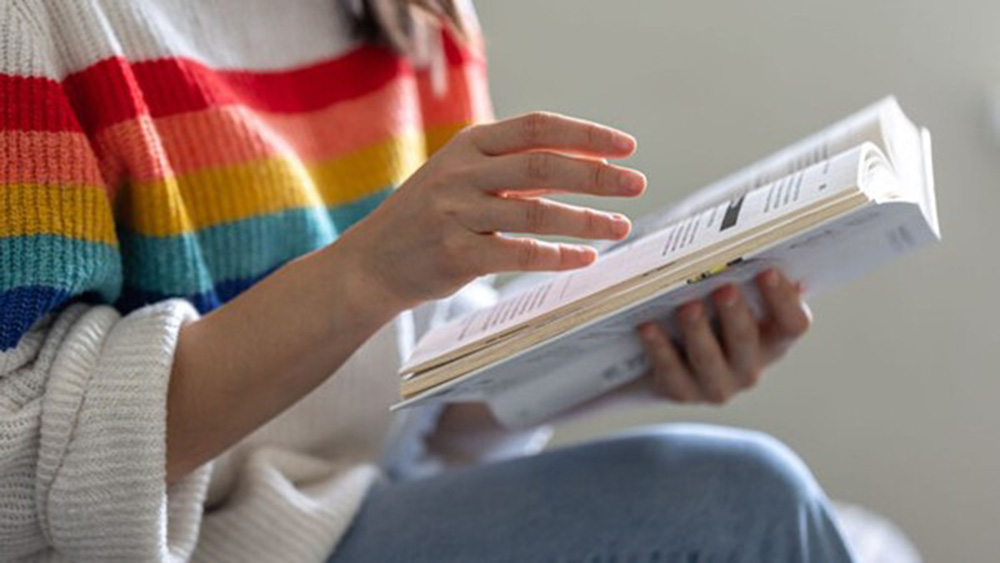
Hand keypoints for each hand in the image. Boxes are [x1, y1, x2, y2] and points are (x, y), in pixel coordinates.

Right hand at [337, 112, 645, 310]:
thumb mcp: (463, 177)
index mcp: (469, 145)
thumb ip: (516, 169)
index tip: (625, 146)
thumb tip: (588, 163)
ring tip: (621, 225)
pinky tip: (585, 257)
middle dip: (597, 175)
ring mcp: (455, 213)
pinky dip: (558, 256)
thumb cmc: (428, 217)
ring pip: (537, 213)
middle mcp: (461, 173)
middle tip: (637, 184)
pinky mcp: (455, 254)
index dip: (586, 135)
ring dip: (587, 219)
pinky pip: (519, 254)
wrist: (372, 262)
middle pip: (544, 165)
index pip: (537, 127)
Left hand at [636, 269, 810, 404]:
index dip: (783, 300)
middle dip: (735, 314)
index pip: (793, 324)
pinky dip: (659, 348)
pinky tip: (647, 326)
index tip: (767, 270)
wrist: (668, 360)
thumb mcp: (727, 297)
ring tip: (687, 306)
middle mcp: (750, 367)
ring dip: (697, 331)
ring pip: (708, 359)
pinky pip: (671, 372)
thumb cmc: (707, 313)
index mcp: (772, 340)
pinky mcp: (682, 393)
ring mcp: (717, 385)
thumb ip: (741, 275)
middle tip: (723, 288)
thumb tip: (743, 233)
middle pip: (747, 340)